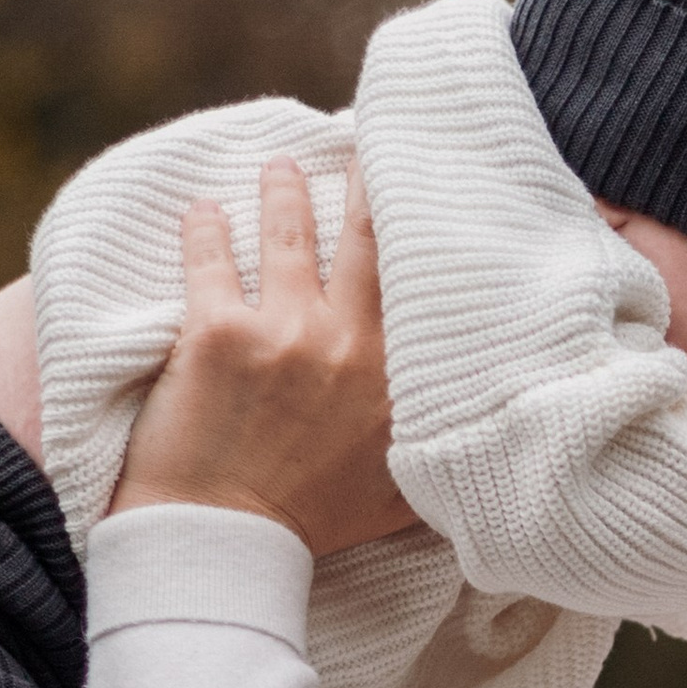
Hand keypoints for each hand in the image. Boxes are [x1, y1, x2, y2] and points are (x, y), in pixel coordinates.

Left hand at [109, 160, 418, 553]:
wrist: (225, 544)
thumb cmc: (311, 525)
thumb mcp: (403, 496)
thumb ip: (439, 454)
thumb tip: (485, 439)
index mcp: (398, 379)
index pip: (416, 282)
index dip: (416, 227)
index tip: (418, 191)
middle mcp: (351, 344)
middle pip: (364, 234)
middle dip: (364, 179)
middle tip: (362, 142)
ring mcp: (285, 333)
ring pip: (287, 231)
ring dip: (283, 189)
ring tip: (279, 167)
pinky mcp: (217, 332)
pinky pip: (210, 255)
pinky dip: (204, 227)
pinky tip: (201, 209)